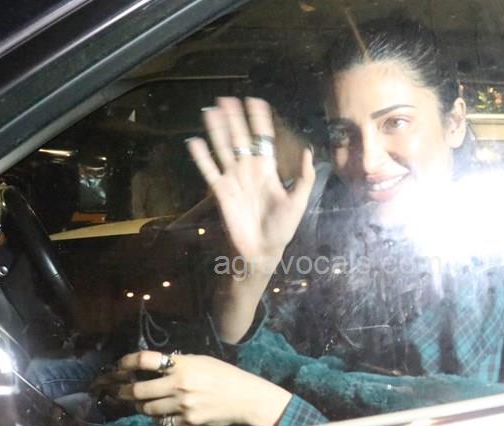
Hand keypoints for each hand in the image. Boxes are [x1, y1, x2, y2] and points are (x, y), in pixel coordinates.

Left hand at [116, 351, 291, 425]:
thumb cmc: (225, 375)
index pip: (146, 360)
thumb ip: (179, 362)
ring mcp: (182, 405)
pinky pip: (162, 421)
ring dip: (140, 405)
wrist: (245, 397)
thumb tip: (155, 365)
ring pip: (147, 408)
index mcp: (183, 365)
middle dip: (125, 390)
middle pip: (139, 389)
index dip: (127, 361)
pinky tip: (161, 412)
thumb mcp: (202, 361)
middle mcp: (179, 384)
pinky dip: (158, 417)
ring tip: (140, 402)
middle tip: (120, 390)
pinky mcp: (186, 421)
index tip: (121, 365)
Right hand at [187, 97, 315, 274]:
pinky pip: (210, 170)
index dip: (259, 120)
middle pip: (240, 138)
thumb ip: (304, 177)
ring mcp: (234, 179)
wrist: (262, 250)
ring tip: (210, 111)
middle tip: (226, 98)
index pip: (263, 139)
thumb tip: (309, 151)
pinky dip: (202, 158)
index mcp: (268, 170)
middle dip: (234, 119)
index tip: (254, 101)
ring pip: (224, 149)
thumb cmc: (282, 228)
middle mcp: (249, 170)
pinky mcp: (221, 192)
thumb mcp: (298, 201)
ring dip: (217, 130)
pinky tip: (194, 142)